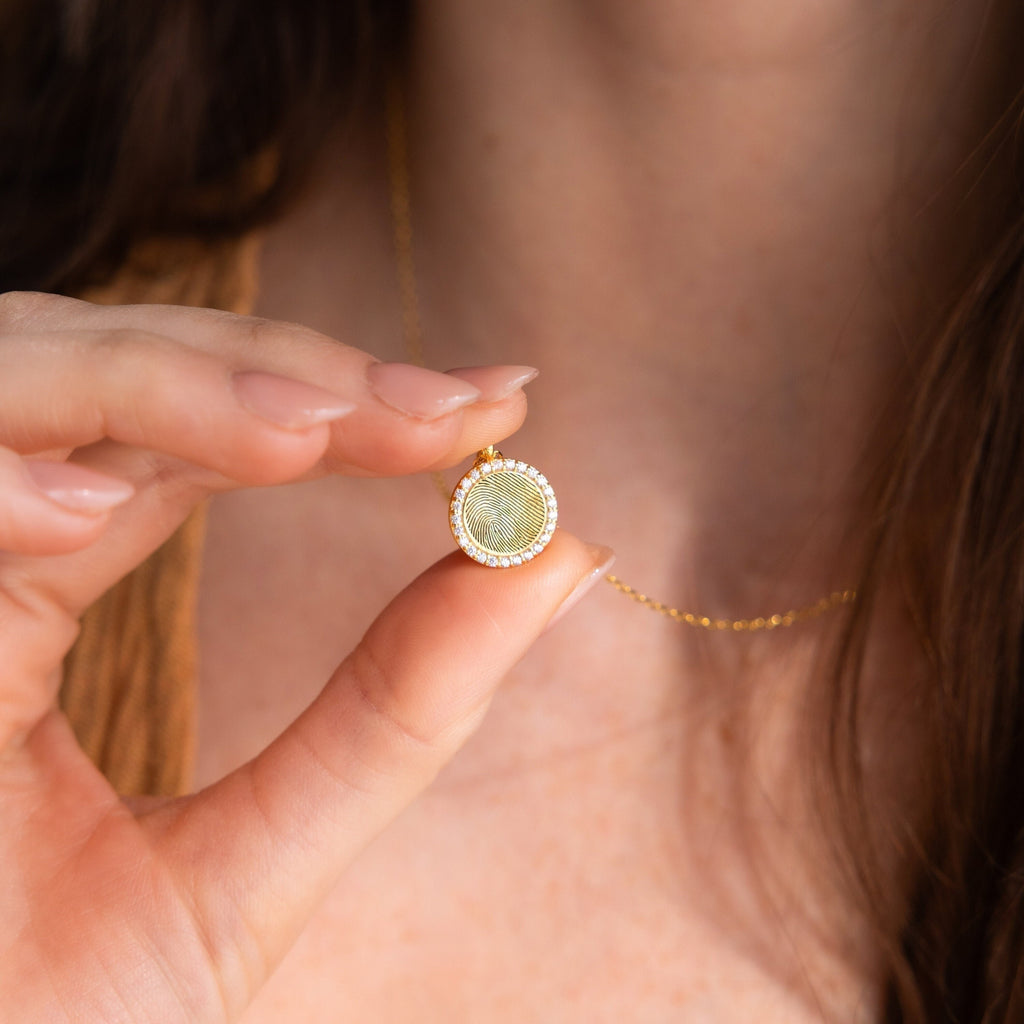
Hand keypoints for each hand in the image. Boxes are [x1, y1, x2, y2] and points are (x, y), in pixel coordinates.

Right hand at [0, 292, 607, 1022]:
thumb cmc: (58, 1020)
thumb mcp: (245, 863)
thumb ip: (391, 714)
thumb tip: (564, 562)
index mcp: (39, 596)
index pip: (196, 445)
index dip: (344, 405)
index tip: (491, 410)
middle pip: (117, 378)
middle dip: (277, 374)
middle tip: (435, 410)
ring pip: (19, 381)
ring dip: (162, 388)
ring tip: (310, 433)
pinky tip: (97, 513)